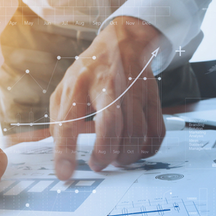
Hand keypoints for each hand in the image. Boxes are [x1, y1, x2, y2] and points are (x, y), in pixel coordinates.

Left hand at [49, 16, 165, 179]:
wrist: (123, 41)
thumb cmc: (90, 71)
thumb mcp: (65, 88)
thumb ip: (59, 120)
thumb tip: (59, 154)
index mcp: (78, 83)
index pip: (69, 121)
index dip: (65, 151)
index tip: (65, 173)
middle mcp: (106, 84)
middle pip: (110, 125)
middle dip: (104, 153)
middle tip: (98, 165)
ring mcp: (133, 89)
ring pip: (136, 132)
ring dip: (125, 155)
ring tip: (116, 160)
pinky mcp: (152, 96)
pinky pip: (156, 131)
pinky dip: (147, 149)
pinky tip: (136, 151)